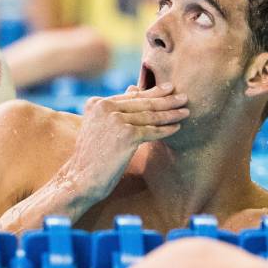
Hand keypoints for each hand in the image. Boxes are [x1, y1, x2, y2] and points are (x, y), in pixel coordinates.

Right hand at [68, 83, 188, 199]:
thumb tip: (134, 88)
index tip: (168, 88)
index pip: (130, 96)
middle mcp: (104, 107)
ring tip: (185, 111)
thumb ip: (116, 108)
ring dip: (170, 114)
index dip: (152, 92)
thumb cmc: (92, 156)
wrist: (81, 178)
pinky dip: (166, 130)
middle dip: (166, 100)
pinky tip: (177, 128)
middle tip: (184, 97)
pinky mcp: (126, 134)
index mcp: (97, 103)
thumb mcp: (100, 126)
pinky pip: (152, 131)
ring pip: (150, 116)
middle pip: (142, 103)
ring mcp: (115, 120)